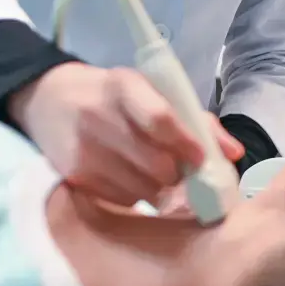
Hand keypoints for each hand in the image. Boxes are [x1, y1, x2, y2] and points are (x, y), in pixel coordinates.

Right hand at [9, 62, 244, 207]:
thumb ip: (195, 119)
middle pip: (156, 163)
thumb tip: (234, 153)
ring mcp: (84, 150)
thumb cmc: (115, 96)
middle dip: (178, 173)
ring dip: (159, 187)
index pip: (160, 119)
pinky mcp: (75, 177)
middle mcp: (99, 116)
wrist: (50, 101)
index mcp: (125, 86)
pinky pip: (123, 199)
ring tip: (154, 169)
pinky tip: (129, 175)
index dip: (187, 144)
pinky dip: (135, 194)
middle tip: (184, 169)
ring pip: (143, 188)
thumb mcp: (150, 91)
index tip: (203, 159)